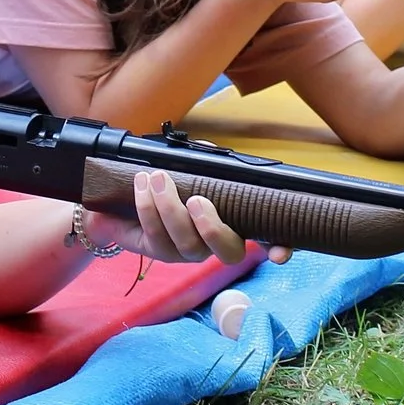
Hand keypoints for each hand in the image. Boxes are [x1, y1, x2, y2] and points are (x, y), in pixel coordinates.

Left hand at [85, 170, 289, 266]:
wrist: (123, 194)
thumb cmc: (168, 177)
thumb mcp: (190, 163)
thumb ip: (205, 159)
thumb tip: (208, 151)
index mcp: (233, 220)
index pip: (265, 239)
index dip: (278, 247)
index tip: (280, 252)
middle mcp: (214, 243)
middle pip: (228, 253)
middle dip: (213, 229)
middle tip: (197, 200)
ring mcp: (187, 252)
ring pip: (187, 244)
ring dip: (171, 209)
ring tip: (158, 178)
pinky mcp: (158, 252)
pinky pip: (156, 236)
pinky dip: (147, 207)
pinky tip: (142, 183)